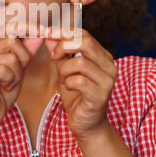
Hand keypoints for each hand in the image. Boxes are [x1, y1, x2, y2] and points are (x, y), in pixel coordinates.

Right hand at [0, 21, 43, 132]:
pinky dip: (10, 81)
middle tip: (16, 74)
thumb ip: (27, 48)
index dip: (26, 29)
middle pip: (11, 40)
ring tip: (8, 83)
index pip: (8, 28)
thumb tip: (39, 30)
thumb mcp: (19, 67)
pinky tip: (3, 87)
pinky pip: (4, 70)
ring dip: (16, 73)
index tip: (42, 31)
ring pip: (10, 57)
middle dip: (23, 58)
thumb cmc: (2, 91)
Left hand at [44, 27, 116, 141]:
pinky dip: (68, 82)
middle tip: (54, 56)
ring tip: (64, 79)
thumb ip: (59, 53)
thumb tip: (49, 35)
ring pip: (80, 62)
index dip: (63, 32)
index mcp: (102, 56)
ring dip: (65, 70)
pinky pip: (79, 81)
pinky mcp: (100, 95)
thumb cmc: (77, 96)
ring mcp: (107, 81)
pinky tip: (68, 88)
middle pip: (85, 42)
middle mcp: (109, 65)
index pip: (84, 34)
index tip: (47, 34)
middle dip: (63, 46)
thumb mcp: (65, 70)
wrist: (86, 124)